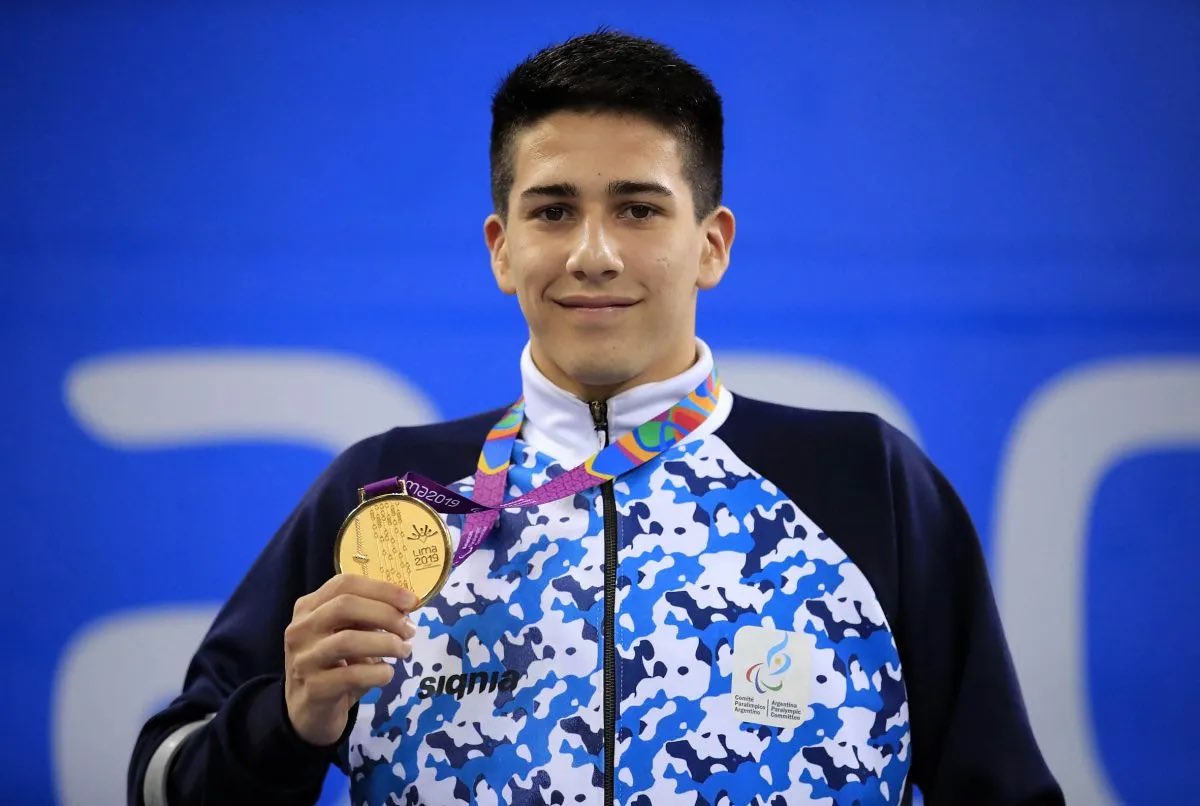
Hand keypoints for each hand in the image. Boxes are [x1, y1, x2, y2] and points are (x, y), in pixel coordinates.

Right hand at [283, 574, 416, 745]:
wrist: (308, 713)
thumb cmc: (334, 666)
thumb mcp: (346, 634)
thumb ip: (367, 617)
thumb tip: (406, 606)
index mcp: (308, 607)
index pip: (344, 583)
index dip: (382, 589)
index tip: (412, 601)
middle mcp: (300, 629)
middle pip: (345, 605)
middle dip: (386, 614)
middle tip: (409, 629)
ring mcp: (303, 659)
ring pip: (348, 640)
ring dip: (386, 643)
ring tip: (404, 651)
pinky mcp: (313, 688)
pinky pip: (352, 675)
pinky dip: (378, 672)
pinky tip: (387, 674)